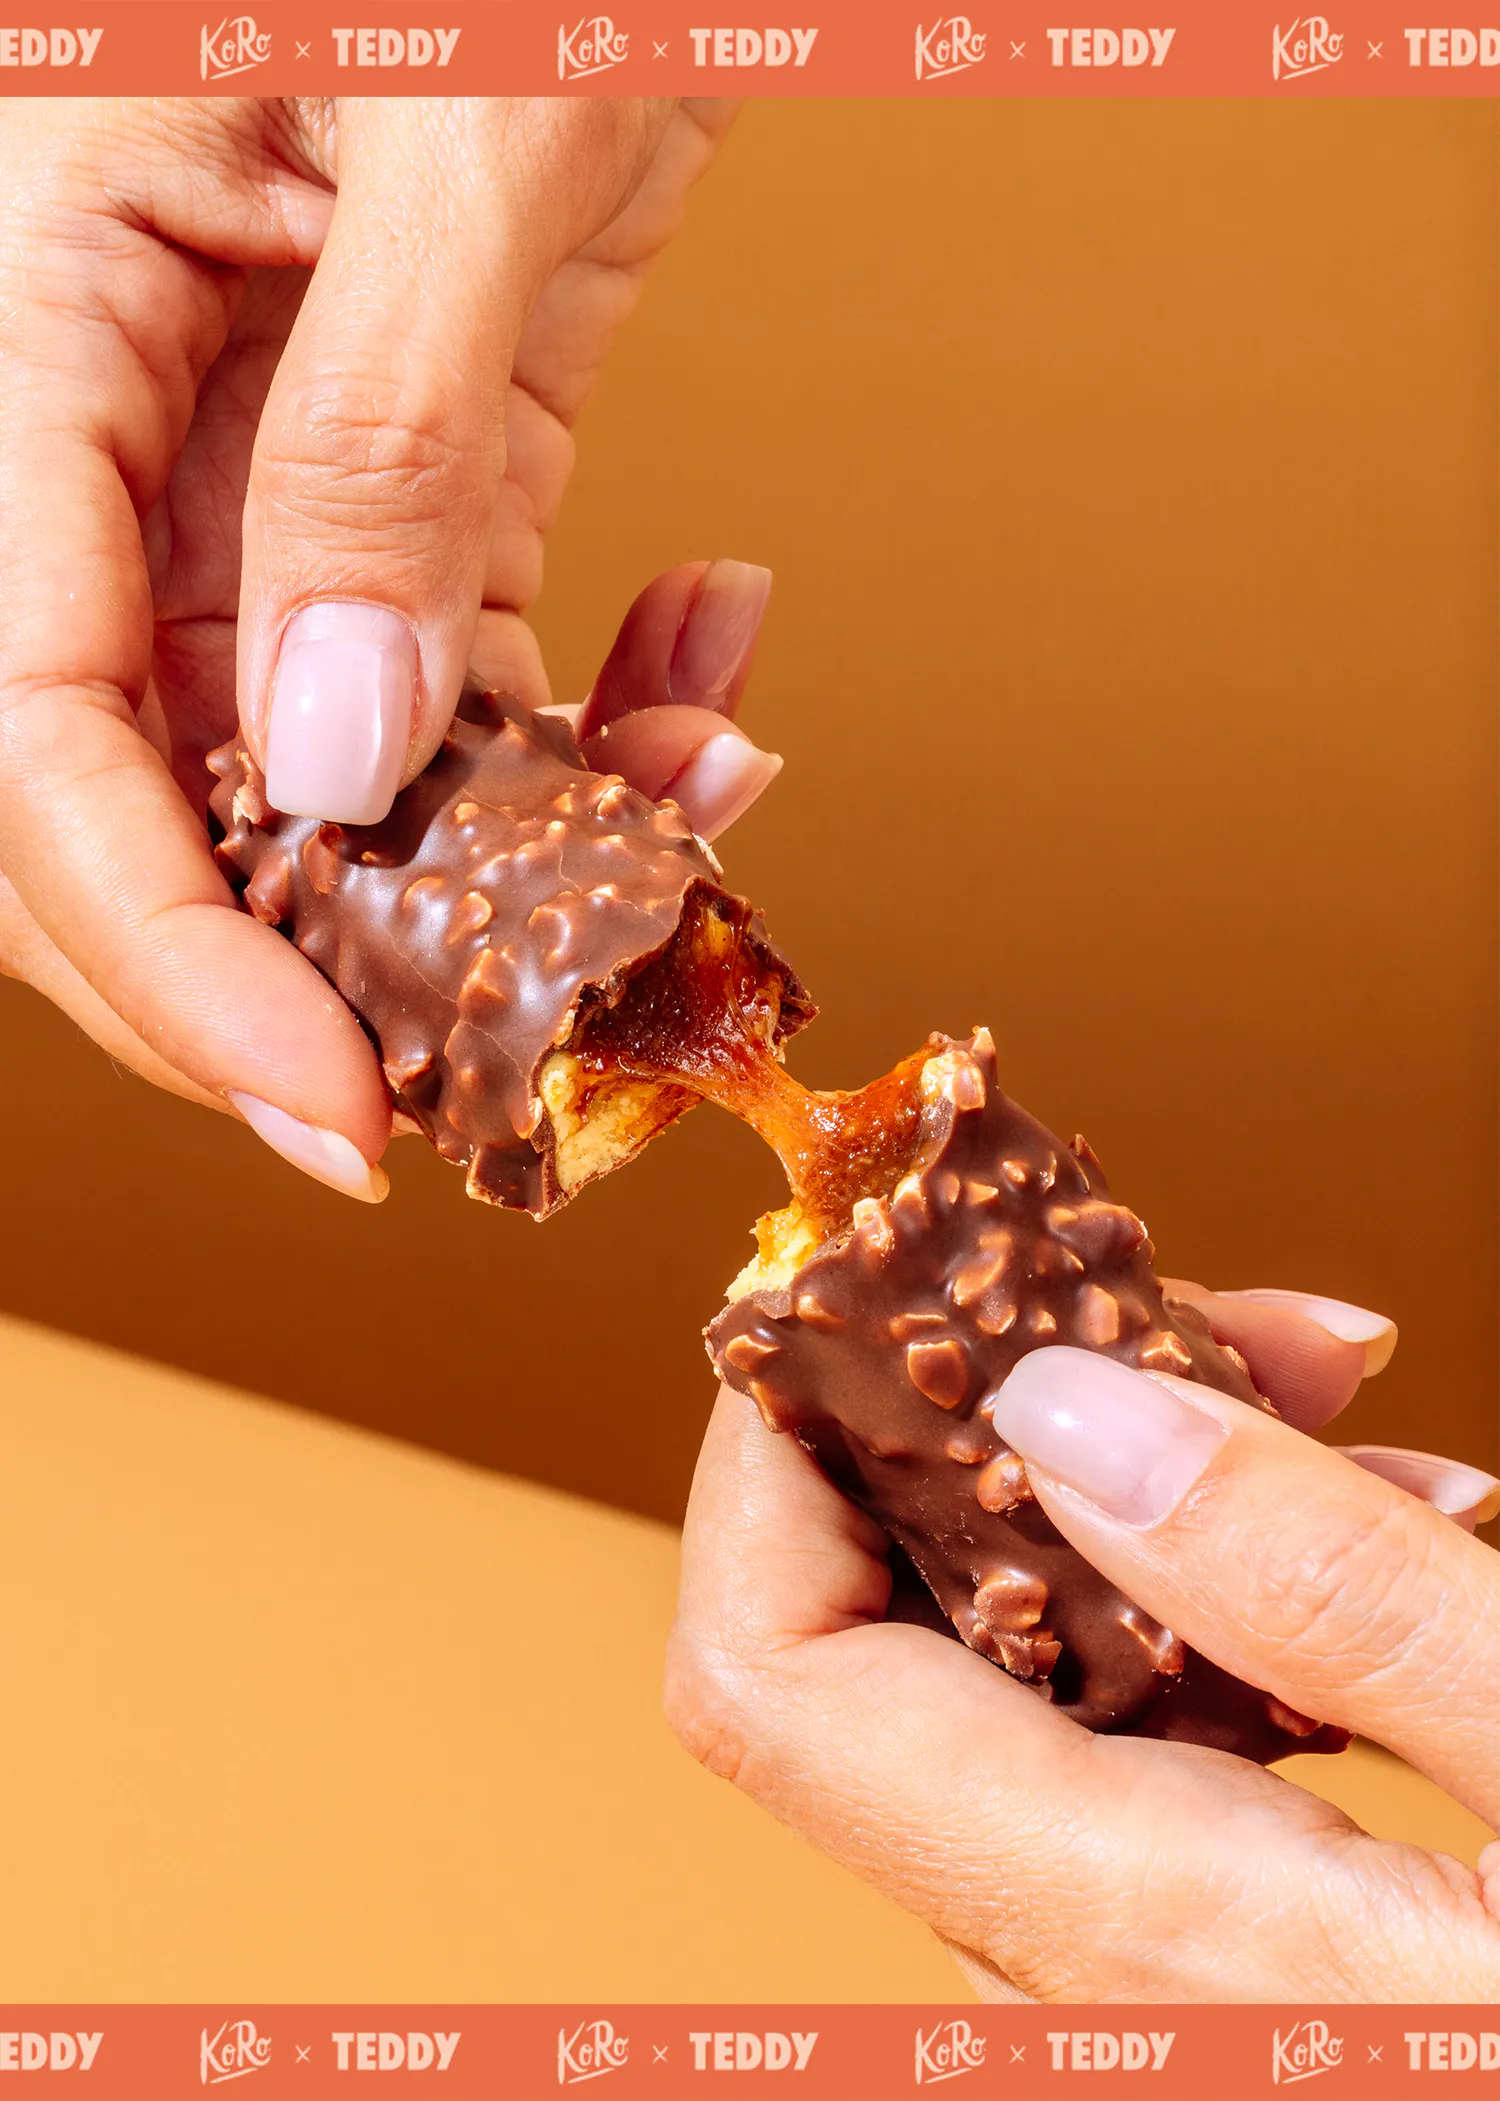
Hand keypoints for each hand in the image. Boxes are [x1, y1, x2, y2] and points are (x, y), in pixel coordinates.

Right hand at [0, 98, 779, 1197]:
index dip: (168, 956)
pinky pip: (469, 674)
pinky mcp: (422, 470)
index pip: (33, 729)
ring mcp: (272, 464)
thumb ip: (375, 448)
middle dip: (334, 953)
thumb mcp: (459, 130)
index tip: (333, 1113)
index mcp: (28, 325)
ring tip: (692, 811)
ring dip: (512, 851)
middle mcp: (117, 427)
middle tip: (518, 1055)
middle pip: (155, 790)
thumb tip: (336, 761)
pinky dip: (595, 730)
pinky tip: (717, 681)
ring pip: (330, 764)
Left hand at [667, 1284, 1499, 2000]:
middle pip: (888, 1619)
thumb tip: (1058, 1407)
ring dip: (1140, 1468)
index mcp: (1135, 1935)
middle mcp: (1082, 1955)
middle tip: (1219, 1306)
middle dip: (1007, 1406)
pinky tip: (1380, 1510)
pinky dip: (1220, 1571)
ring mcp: (1145, 1941)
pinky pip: (1137, 1699)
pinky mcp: (1223, 1918)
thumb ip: (1329, 1601)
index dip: (769, 1456)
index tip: (875, 1276)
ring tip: (1337, 1379)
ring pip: (1022, 1639)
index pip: (770, 1673)